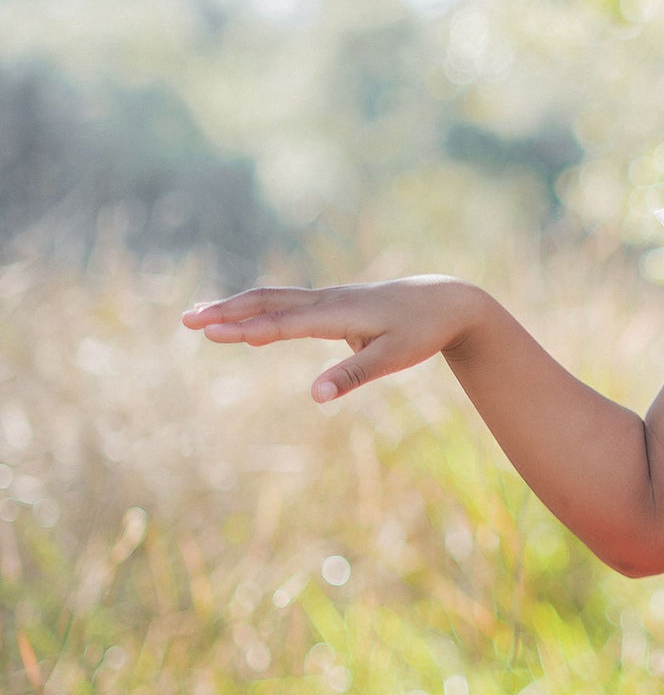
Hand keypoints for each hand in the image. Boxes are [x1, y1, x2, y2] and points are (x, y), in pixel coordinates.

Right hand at [181, 277, 489, 403]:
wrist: (447, 300)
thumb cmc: (421, 331)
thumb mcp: (393, 359)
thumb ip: (353, 376)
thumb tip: (314, 396)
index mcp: (338, 313)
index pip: (283, 322)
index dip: (246, 328)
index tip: (211, 332)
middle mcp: (326, 300)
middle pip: (267, 301)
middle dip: (226, 311)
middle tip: (185, 320)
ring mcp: (327, 298)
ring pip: (273, 298)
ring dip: (235, 306)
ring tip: (198, 316)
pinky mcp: (332, 303)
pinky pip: (286, 302)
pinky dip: (257, 307)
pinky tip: (243, 319)